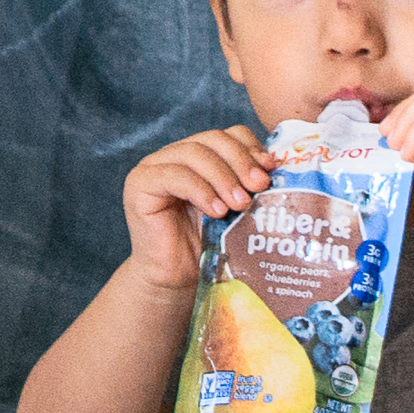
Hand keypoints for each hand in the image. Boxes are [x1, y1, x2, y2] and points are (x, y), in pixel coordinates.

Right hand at [123, 125, 270, 289]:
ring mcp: (153, 166)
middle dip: (239, 161)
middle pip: (211, 140)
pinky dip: (201, 191)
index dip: (250, 148)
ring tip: (240, 205)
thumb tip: (273, 165)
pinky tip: (217, 211)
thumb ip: (248, 184)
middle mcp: (173, 155)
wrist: (176, 278)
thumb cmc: (206, 245)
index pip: (227, 134)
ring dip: (223, 178)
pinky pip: (175, 176)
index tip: (269, 171)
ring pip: (194, 154)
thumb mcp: (234, 208)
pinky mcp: (139, 184)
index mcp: (198, 155)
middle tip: (258, 187)